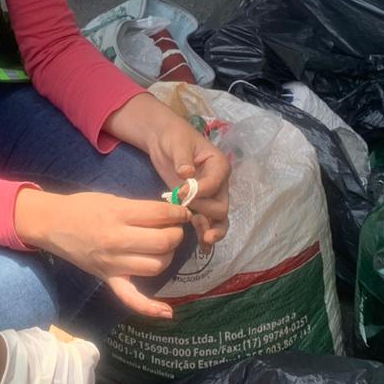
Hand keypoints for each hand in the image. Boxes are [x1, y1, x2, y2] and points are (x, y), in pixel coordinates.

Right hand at [0, 327, 98, 383]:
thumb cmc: (22, 351)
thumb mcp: (45, 339)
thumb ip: (57, 348)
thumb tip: (57, 352)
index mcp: (83, 364)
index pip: (91, 355)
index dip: (78, 351)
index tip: (66, 349)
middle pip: (82, 383)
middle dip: (72, 376)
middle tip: (54, 371)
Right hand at [14, 187, 190, 317]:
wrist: (53, 224)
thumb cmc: (83, 207)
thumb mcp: (112, 199)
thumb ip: (139, 208)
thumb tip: (169, 214)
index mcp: (118, 214)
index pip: (160, 215)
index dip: (177, 213)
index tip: (182, 212)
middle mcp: (117, 240)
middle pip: (162, 242)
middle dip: (176, 233)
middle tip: (174, 228)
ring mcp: (113, 263)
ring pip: (156, 266)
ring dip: (167, 256)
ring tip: (164, 247)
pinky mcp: (108, 279)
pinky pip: (131, 298)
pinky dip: (150, 308)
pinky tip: (168, 313)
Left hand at [139, 106, 230, 244]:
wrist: (163, 140)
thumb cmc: (174, 137)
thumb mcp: (178, 143)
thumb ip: (183, 158)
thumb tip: (186, 173)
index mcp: (219, 165)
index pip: (215, 184)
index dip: (199, 192)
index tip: (180, 191)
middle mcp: (219, 183)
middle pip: (220, 206)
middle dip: (204, 211)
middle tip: (185, 209)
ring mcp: (210, 196)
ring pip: (219, 219)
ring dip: (212, 230)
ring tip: (204, 240)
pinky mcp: (199, 204)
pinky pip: (208, 222)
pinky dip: (206, 233)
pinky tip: (202, 246)